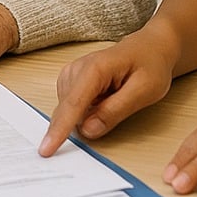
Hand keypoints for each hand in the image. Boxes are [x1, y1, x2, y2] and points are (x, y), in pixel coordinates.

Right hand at [38, 33, 175, 156]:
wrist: (150, 47)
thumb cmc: (150, 65)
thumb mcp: (144, 91)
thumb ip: (115, 111)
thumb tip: (87, 131)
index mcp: (94, 69)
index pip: (72, 105)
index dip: (59, 130)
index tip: (46, 149)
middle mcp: (76, 69)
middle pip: (68, 111)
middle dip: (84, 123)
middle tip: (117, 106)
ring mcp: (71, 75)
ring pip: (69, 112)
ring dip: (88, 117)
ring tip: (116, 98)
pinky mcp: (71, 82)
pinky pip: (72, 109)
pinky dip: (86, 113)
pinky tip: (106, 100)